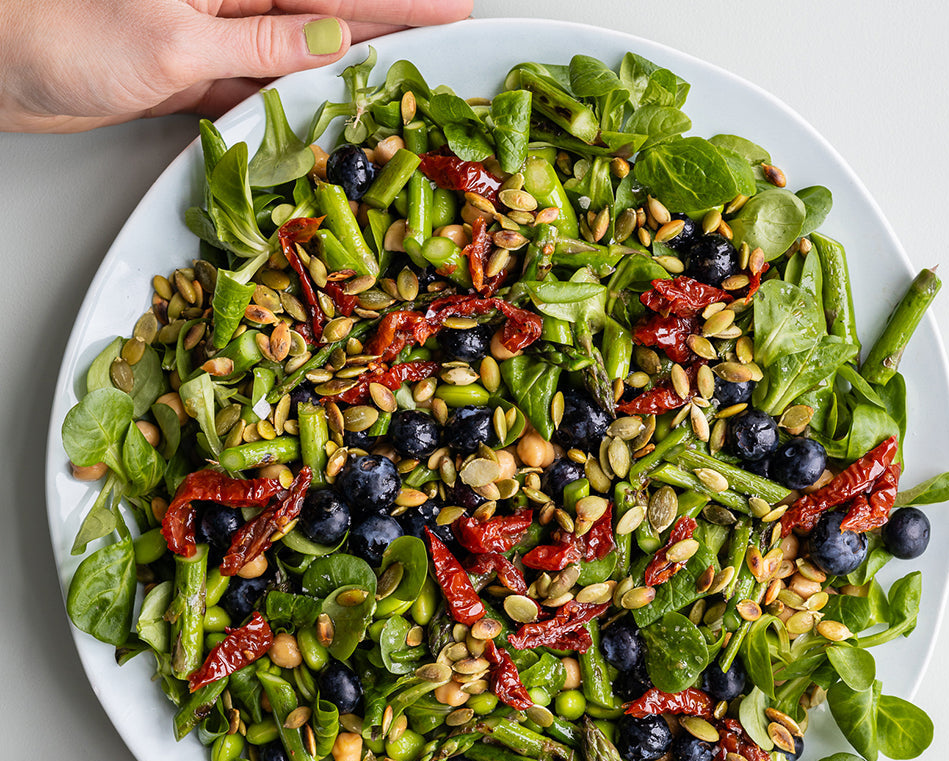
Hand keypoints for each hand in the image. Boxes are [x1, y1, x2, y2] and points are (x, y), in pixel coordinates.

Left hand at [0, 0, 473, 132]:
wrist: (3, 72)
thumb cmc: (65, 38)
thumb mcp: (177, 42)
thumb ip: (261, 46)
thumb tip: (334, 41)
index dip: (397, 0)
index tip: (452, 6)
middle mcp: (226, 1)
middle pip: (327, 13)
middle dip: (389, 24)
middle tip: (450, 33)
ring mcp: (214, 38)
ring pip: (301, 55)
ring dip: (352, 68)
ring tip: (408, 75)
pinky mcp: (197, 75)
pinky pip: (264, 90)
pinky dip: (297, 104)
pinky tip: (332, 109)